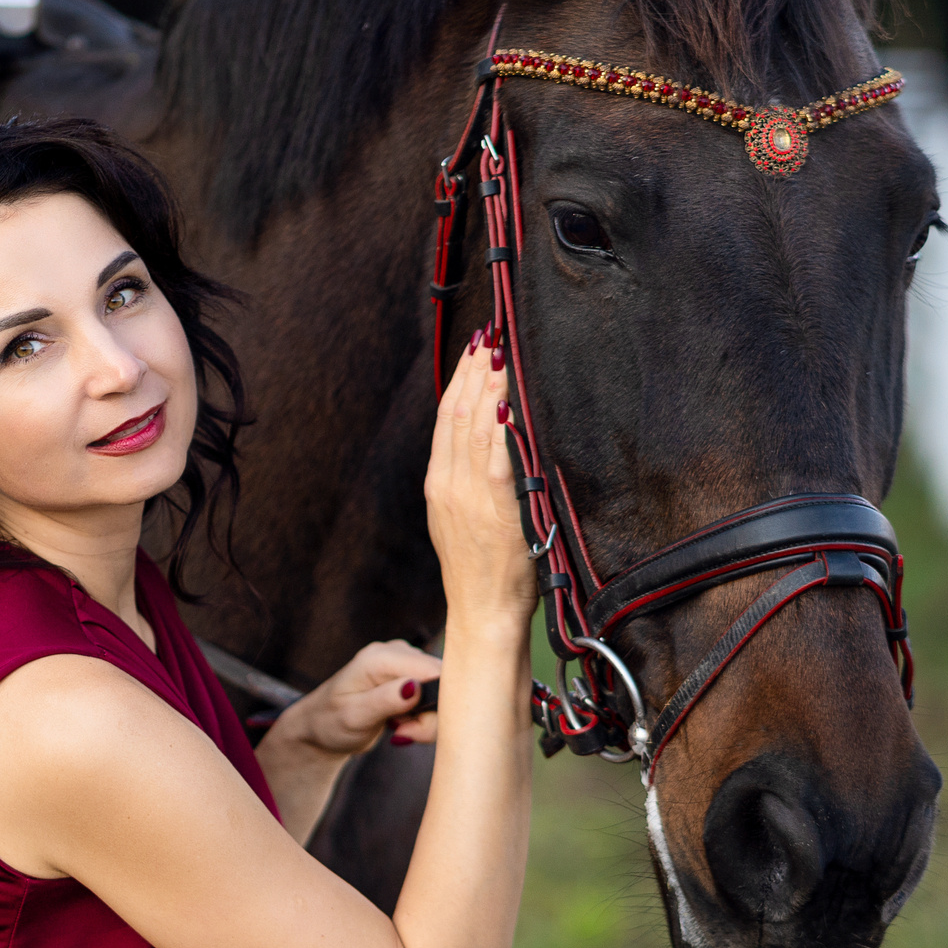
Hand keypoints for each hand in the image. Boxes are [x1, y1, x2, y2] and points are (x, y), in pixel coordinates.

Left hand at [271, 639, 445, 759]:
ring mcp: (407, 663)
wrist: (322, 727)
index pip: (433, 670)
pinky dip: (426, 717)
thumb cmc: (331, 722)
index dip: (439, 702)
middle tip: (405, 733)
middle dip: (433, 716)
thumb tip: (415, 686)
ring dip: (429, 720)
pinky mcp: (414, 676)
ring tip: (400, 729)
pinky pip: (437, 697)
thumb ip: (385, 700)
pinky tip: (404, 723)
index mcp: (380, 657)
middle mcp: (398, 653)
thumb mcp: (354, 717)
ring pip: (445, 692)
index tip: (415, 728)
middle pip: (444, 681)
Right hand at [427, 328, 538, 635]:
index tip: (474, 348)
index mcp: (439, 485)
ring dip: (489, 384)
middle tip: (490, 334)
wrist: (482, 614)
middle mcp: (448, 484)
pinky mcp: (493, 506)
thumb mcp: (463, 521)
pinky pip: (497, 453)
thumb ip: (469, 482)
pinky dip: (501, 422)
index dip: (460, 378)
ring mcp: (468, 494)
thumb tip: (489, 443)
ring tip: (500, 349)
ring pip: (474, 425)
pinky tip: (508, 396)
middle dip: (474, 369)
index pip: (447, 418)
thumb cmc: (482, 573)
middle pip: (458, 412)